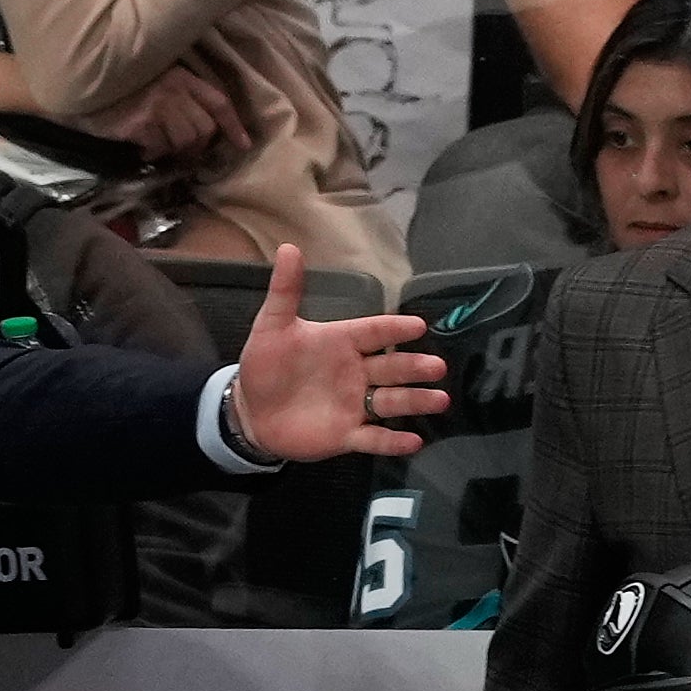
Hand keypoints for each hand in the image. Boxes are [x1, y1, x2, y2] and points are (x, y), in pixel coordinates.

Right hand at [78, 65, 250, 165]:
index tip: (244, 145)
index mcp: (182, 77)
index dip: (234, 125)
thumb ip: (181, 98)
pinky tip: (141, 146)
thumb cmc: (122, 89)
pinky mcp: (141, 123)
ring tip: (159, 148)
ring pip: (186, 141)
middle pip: (205, 129)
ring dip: (174, 152)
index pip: (218, 102)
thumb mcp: (158, 83)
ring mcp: (157, 106)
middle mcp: (174, 89)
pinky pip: (160, 148)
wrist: (84, 89)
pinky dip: (153, 153)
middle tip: (183, 153)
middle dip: (198, 147)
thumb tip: (204, 132)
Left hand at [226, 245, 446, 461]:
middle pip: (391, 368)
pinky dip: (392, 441)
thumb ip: (285, 291)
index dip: (394, 329)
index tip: (417, 326)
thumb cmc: (266, 365)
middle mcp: (356, 372)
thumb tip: (288, 248)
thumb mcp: (272, 327)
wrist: (251, 410)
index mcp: (343, 342)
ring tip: (440, 400)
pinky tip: (413, 441)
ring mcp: (354, 404)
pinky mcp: (346, 434)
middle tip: (436, 367)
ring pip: (391, 402)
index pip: (374, 332)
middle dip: (414, 367)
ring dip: (415, 401)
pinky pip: (373, 438)